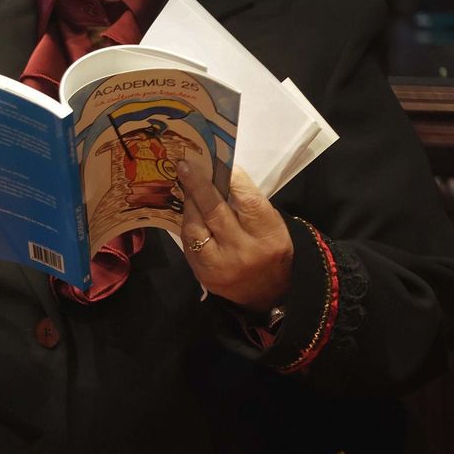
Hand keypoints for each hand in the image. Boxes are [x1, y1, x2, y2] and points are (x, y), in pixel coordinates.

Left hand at [179, 164, 293, 311]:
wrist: (267, 292)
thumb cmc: (268, 247)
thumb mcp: (269, 224)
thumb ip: (246, 203)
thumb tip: (218, 172)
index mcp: (268, 235)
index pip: (247, 201)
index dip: (231, 179)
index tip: (218, 161)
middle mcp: (244, 250)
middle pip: (215, 211)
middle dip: (197, 185)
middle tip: (185, 164)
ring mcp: (221, 264)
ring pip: (195, 226)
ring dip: (189, 203)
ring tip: (186, 187)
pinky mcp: (203, 273)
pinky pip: (188, 241)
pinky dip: (187, 224)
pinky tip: (188, 212)